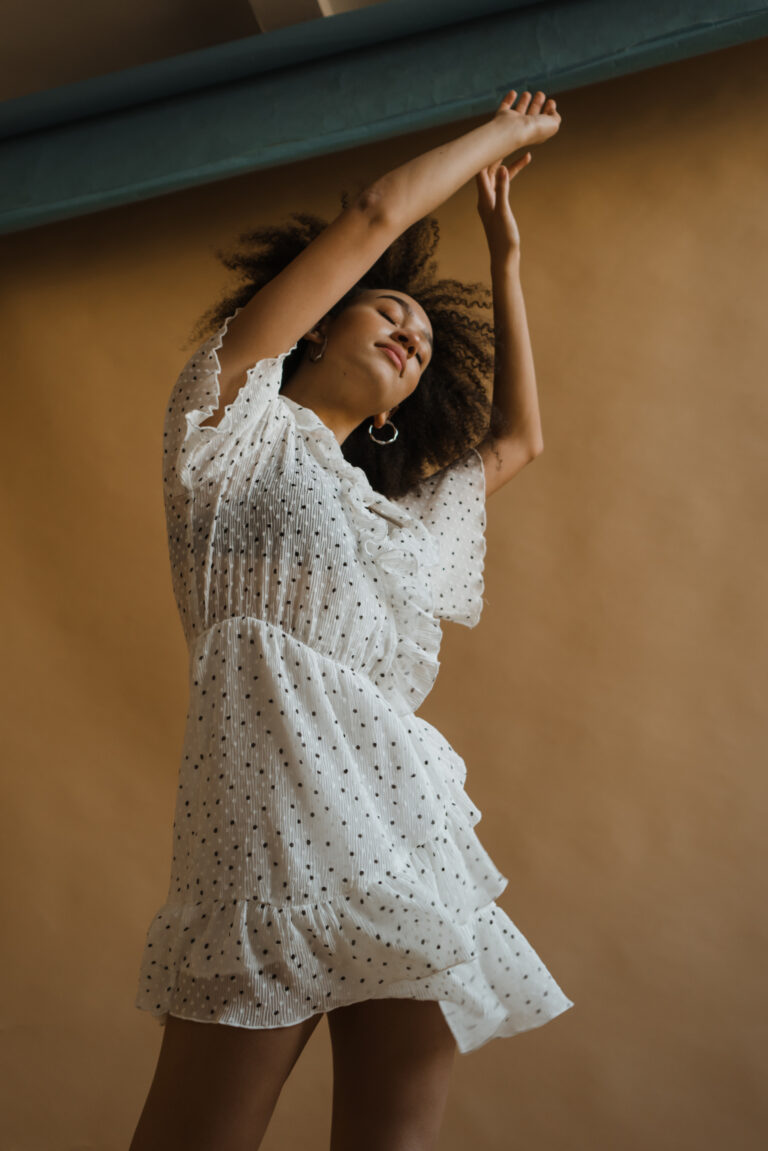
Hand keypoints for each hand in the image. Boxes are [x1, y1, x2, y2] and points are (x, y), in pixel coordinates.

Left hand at [476, 90, 559, 257]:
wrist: (503, 257)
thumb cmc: (503, 239)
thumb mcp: (504, 213)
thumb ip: (502, 190)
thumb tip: (500, 168)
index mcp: (484, 194)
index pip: (483, 163)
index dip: (488, 145)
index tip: (495, 126)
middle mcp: (485, 192)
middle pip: (490, 161)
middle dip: (499, 143)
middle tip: (509, 123)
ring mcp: (492, 196)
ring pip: (500, 167)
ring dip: (510, 151)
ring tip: (522, 135)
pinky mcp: (500, 201)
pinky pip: (507, 179)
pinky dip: (515, 168)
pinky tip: (526, 158)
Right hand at [493, 88, 560, 147]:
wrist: (513, 130)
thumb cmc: (533, 129)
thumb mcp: (553, 125)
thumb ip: (555, 117)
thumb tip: (551, 110)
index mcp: (537, 133)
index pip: (543, 122)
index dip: (549, 111)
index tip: (551, 102)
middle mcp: (524, 129)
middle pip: (532, 115)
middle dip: (537, 104)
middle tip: (541, 94)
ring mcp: (512, 123)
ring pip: (519, 111)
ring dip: (524, 102)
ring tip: (527, 93)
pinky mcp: (502, 117)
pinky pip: (505, 107)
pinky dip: (508, 99)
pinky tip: (513, 92)